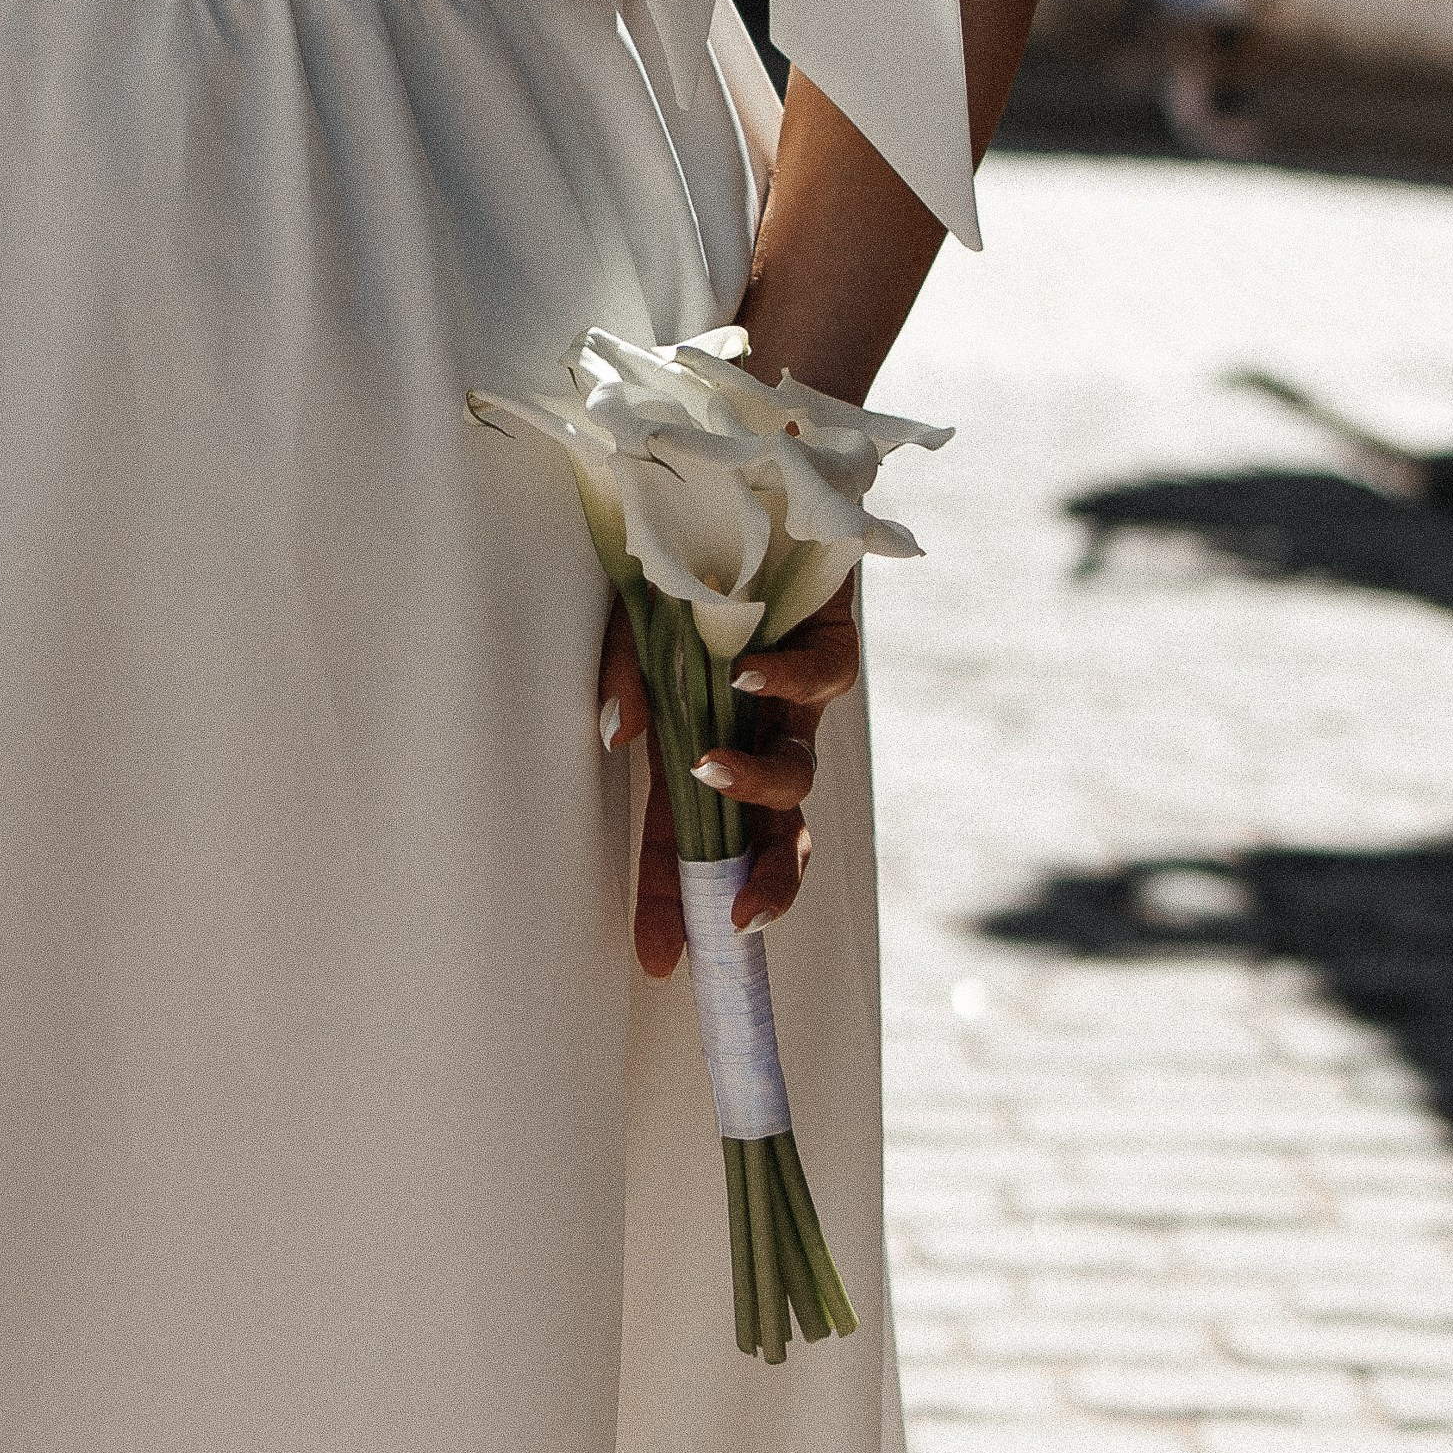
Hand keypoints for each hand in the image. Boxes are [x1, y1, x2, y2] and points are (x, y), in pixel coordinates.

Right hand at [597, 586, 861, 979]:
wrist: (749, 490)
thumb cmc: (680, 571)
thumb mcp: (629, 625)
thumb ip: (624, 677)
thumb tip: (620, 734)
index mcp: (699, 752)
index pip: (689, 848)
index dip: (677, 905)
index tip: (661, 961)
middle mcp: (752, 739)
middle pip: (770, 838)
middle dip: (758, 886)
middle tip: (735, 920)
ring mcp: (794, 702)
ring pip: (798, 773)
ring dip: (758, 787)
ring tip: (711, 771)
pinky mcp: (832, 649)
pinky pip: (820, 681)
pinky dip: (782, 681)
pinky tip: (746, 674)